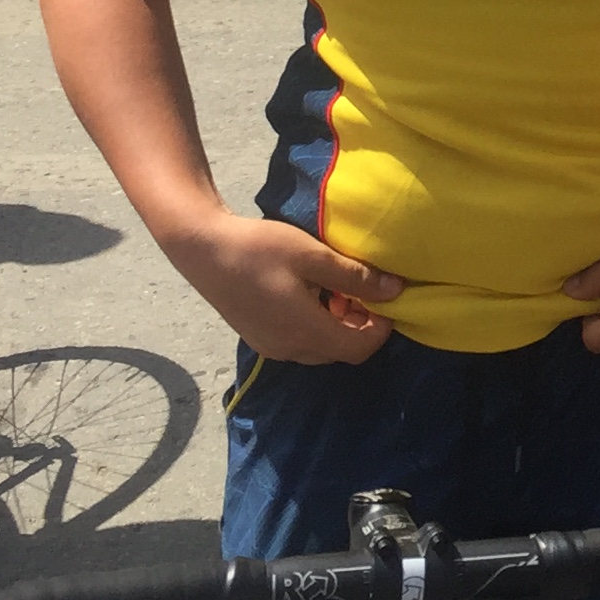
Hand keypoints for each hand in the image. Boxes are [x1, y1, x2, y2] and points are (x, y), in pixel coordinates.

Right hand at [162, 209, 400, 363]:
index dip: (381, 329)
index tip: (387, 299)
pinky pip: (300, 342)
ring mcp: (271, 347)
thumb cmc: (260, 248)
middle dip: (360, 325)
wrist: (203, 249)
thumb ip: (356, 277)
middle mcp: (289, 349)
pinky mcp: (259, 338)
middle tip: (363, 289)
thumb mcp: (313, 256)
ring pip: (320, 348)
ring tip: (338, 287)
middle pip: (340, 351)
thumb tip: (396, 290)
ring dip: (338, 324)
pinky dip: (316, 324)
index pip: (359, 349)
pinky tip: (311, 293)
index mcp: (305, 332)